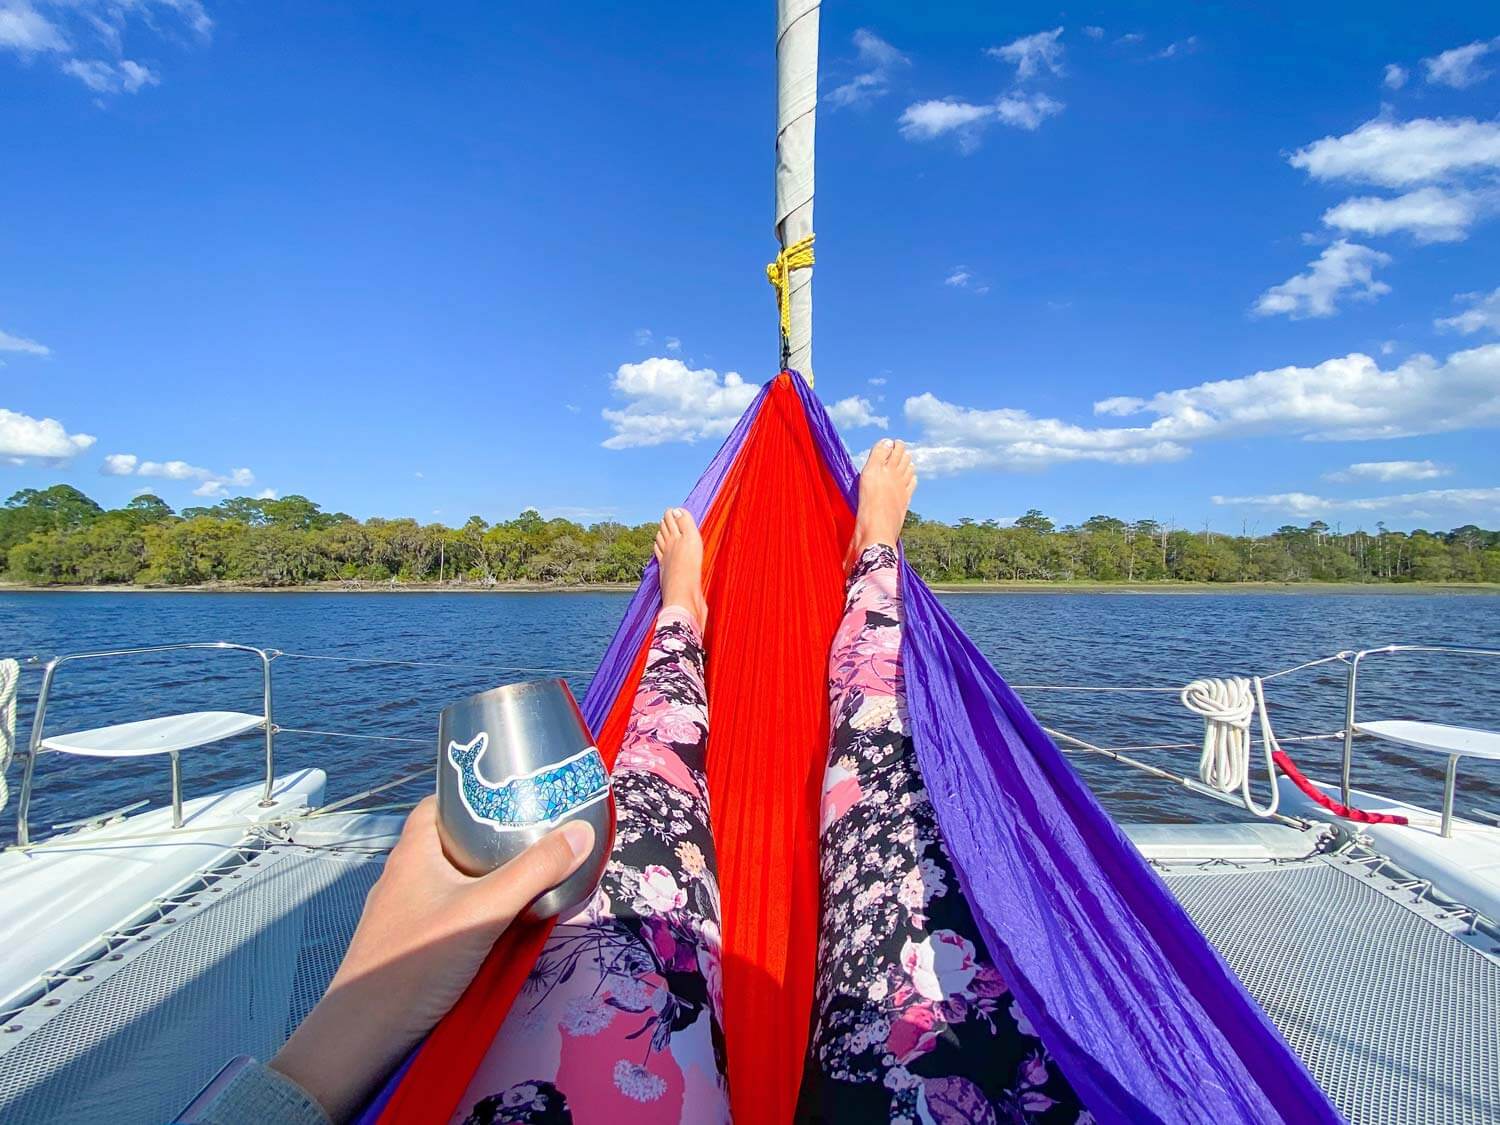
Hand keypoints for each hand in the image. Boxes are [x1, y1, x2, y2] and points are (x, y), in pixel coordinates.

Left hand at [271, 796, 593, 1121]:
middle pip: (451, 841)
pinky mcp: (405, 942)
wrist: (364, 1034)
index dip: (477, 794)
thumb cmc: (417, 960)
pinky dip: (471, 907)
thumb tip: (581, 832)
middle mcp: (403, 874)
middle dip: (491, 838)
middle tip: (534, 836)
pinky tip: (496, 923)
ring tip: (526, 876)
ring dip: (483, 877)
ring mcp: (401, 910)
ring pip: (449, 879)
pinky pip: (444, 909)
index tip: (515, 796)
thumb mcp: (485, 910)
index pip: (442, 802)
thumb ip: (535, 872)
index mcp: (414, 851)